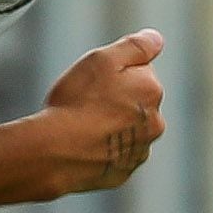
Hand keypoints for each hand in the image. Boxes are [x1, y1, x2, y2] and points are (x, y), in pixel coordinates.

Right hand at [39, 30, 163, 194]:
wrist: (55, 152)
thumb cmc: (77, 102)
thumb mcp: (103, 59)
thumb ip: (136, 46)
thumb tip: (157, 39)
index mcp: (152, 91)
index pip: (140, 72)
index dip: (114, 73)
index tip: (93, 81)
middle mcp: (154, 123)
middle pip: (135, 104)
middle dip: (117, 101)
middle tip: (84, 104)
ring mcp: (138, 151)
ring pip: (126, 132)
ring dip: (110, 127)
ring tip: (79, 128)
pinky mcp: (122, 173)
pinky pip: (114, 156)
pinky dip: (102, 151)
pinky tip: (81, 147)